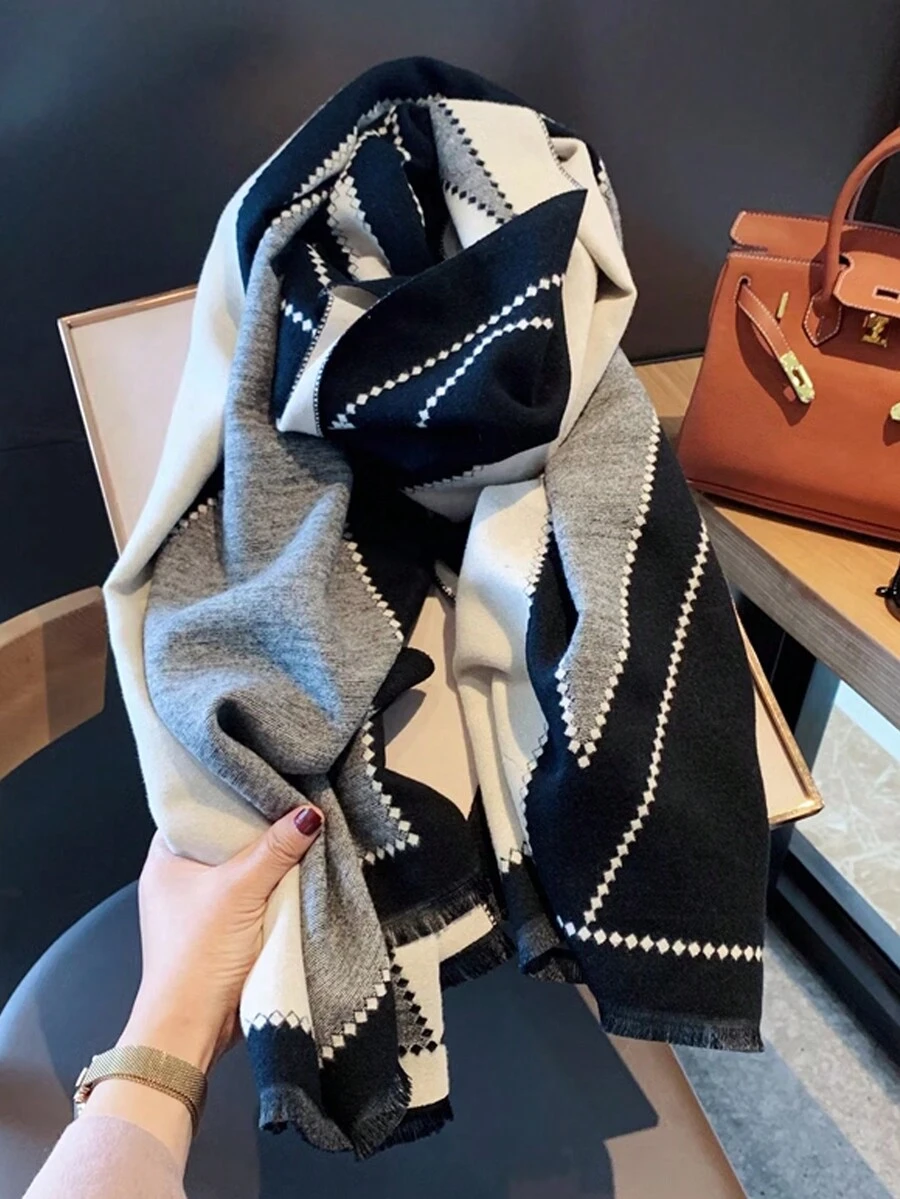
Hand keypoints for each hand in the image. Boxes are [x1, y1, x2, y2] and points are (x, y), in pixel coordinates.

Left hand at [120, 804, 323, 1071]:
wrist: (193, 1029)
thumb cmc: (198, 957)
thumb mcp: (240, 891)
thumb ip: (276, 849)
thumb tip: (309, 814)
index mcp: (165, 858)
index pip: (200, 809)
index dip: (233, 795)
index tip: (269, 780)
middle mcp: (179, 877)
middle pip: (227, 838)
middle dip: (261, 827)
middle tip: (296, 803)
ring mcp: (200, 905)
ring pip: (243, 867)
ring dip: (270, 861)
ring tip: (305, 830)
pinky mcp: (222, 930)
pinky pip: (252, 895)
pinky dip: (272, 888)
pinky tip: (300, 872)